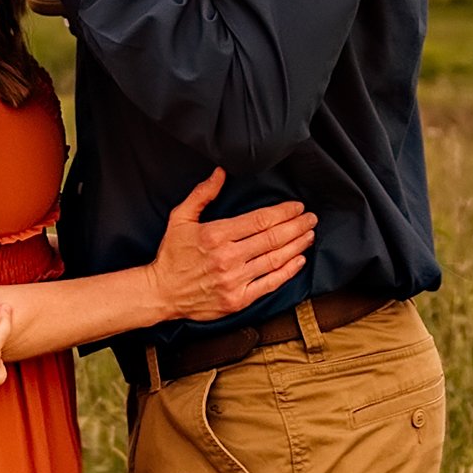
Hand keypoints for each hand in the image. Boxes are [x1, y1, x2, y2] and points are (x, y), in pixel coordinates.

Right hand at [149, 170, 316, 321]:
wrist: (161, 293)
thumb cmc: (172, 255)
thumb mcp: (180, 218)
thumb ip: (202, 194)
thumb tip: (221, 172)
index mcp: (216, 235)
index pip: (259, 220)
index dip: (283, 212)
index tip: (297, 207)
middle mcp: (228, 257)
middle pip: (272, 239)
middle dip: (296, 226)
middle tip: (310, 218)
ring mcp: (235, 280)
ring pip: (275, 260)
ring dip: (296, 246)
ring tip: (309, 235)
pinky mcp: (238, 300)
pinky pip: (270, 284)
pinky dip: (288, 271)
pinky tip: (299, 260)